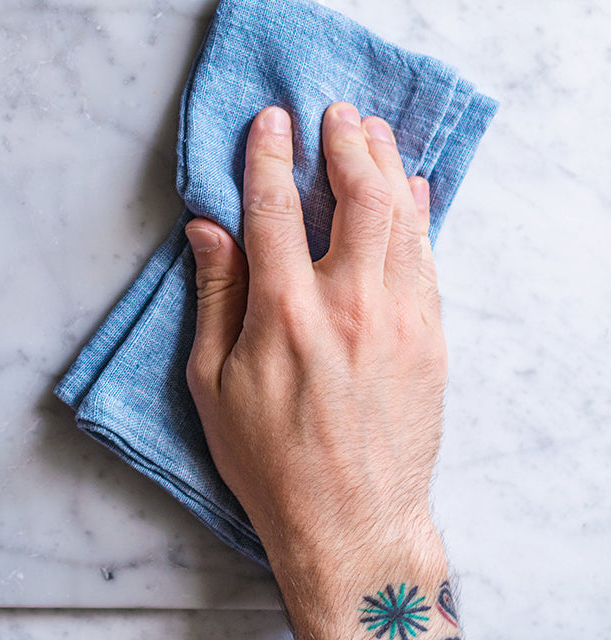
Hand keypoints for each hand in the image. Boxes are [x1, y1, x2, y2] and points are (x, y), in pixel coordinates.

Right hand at [185, 103, 447, 610]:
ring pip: (403, 218)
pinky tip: (413, 192)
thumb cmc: (269, 463)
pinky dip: (419, 216)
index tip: (271, 119)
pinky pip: (428, 259)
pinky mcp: (432, 341)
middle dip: (345, 142)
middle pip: (359, 195)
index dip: (269, 154)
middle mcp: (349, 306)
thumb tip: (208, 229)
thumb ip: (215, 297)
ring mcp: (401, 321)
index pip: (275, 207)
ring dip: (387, 166)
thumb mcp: (213, 384)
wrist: (352, 527)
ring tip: (372, 132)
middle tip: (334, 113)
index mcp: (284, 314)